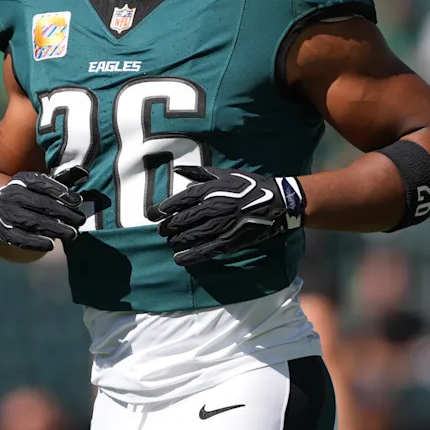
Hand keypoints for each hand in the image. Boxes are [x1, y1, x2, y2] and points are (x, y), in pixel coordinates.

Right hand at [0, 167, 88, 251]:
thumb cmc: (30, 195)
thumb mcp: (42, 184)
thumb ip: (63, 179)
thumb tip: (84, 173)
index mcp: (23, 180)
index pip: (43, 184)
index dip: (62, 192)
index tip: (78, 201)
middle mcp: (13, 194)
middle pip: (41, 204)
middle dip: (64, 213)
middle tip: (80, 220)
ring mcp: (6, 213)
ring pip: (33, 221)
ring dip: (55, 229)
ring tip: (72, 234)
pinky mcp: (4, 230)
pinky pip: (20, 238)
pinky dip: (36, 242)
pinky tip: (51, 245)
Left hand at [148, 165, 305, 266]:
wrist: (276, 201)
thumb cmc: (248, 185)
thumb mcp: (223, 173)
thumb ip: (199, 172)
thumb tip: (177, 170)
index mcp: (211, 190)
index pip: (181, 200)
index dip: (164, 208)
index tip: (153, 214)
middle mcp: (214, 207)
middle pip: (183, 220)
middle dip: (168, 227)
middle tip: (160, 231)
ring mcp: (222, 226)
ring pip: (192, 236)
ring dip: (177, 240)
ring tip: (170, 242)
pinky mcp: (231, 240)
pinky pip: (206, 250)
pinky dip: (191, 256)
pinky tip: (180, 259)